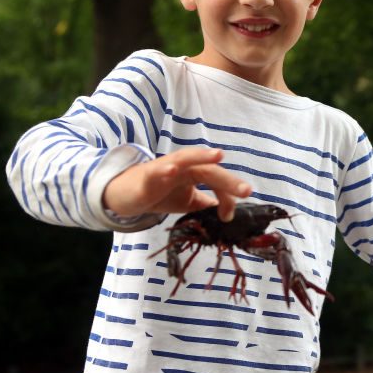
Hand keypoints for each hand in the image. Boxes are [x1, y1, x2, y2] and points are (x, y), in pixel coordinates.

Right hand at [103, 148, 251, 221]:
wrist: (126, 195)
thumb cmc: (160, 193)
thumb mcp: (188, 202)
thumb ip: (207, 204)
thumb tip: (227, 211)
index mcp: (196, 172)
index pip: (218, 181)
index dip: (227, 197)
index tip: (228, 217)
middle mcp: (184, 166)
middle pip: (210, 169)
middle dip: (229, 180)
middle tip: (246, 190)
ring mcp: (166, 168)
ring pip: (186, 159)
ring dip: (202, 157)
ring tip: (218, 155)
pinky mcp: (147, 176)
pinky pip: (156, 172)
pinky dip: (164, 170)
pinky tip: (172, 170)